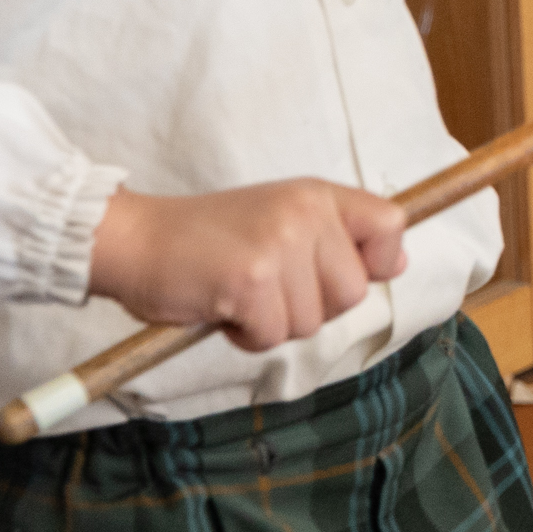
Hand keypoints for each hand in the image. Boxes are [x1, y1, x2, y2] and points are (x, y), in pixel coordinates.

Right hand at [89, 181, 405, 350]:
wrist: (135, 239)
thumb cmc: (206, 239)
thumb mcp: (279, 219)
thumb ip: (336, 240)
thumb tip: (397, 265)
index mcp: (316, 195)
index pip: (391, 225)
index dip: (376, 260)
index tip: (334, 271)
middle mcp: (304, 214)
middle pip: (353, 293)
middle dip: (311, 306)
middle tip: (266, 287)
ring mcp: (278, 246)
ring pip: (312, 322)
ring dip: (273, 323)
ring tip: (238, 293)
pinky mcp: (250, 281)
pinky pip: (272, 336)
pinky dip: (245, 336)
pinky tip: (222, 308)